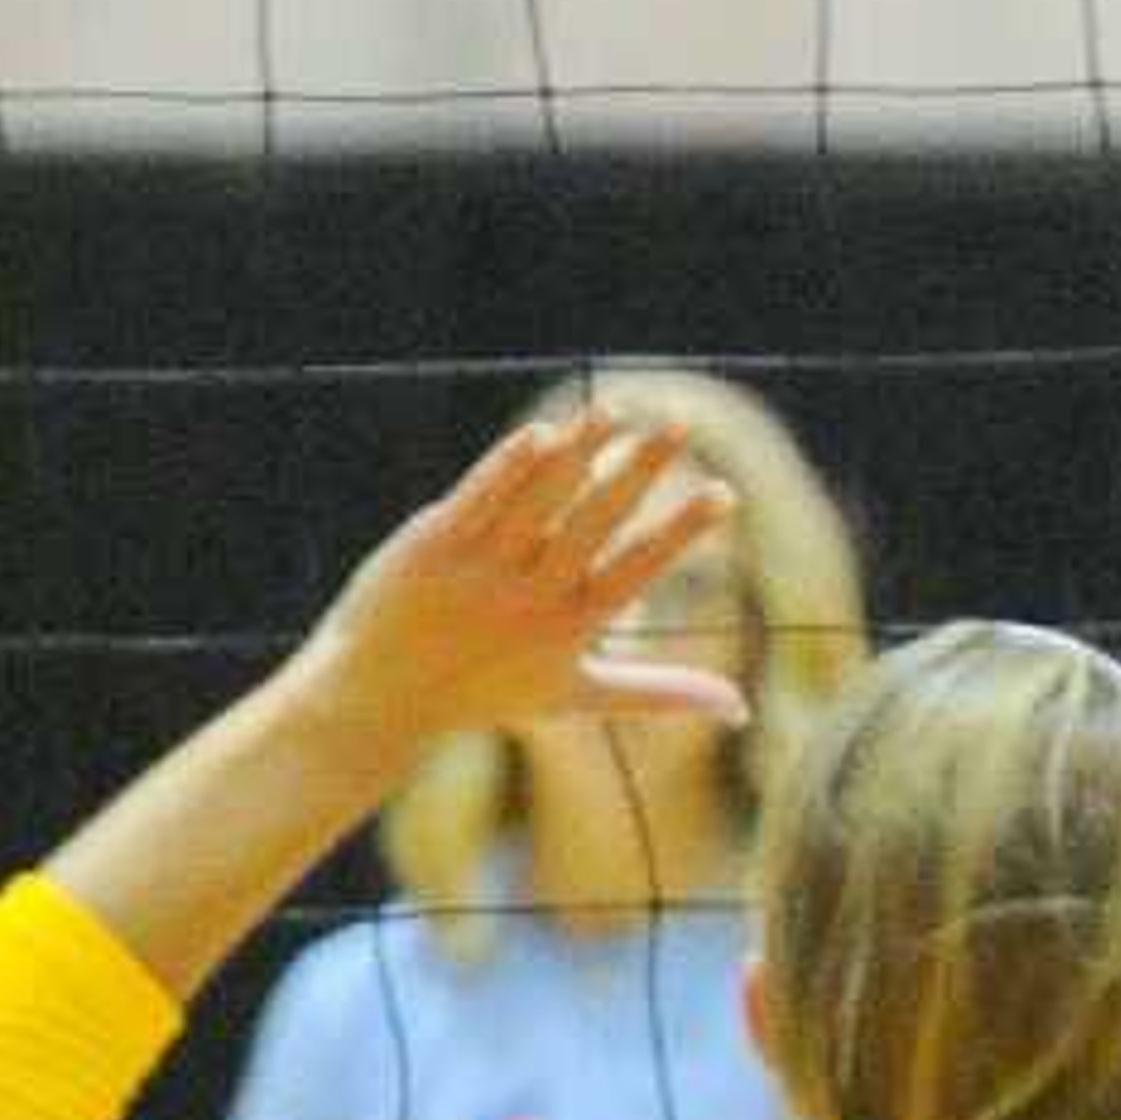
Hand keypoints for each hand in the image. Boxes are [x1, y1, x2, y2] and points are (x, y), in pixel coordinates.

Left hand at [299, 413, 745, 776]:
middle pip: (597, 519)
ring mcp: (480, 567)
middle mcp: (530, 596)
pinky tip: (544, 432)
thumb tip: (742, 708)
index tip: (726, 492)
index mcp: (570, 625)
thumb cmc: (486, 695)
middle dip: (642, 469)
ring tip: (617, 410)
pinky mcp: (433, 544)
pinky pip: (479, 496)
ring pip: (539, 496)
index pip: (639, 567)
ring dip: (580, 449)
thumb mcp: (578, 695)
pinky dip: (510, 465)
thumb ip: (660, 692)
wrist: (378, 697)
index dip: (685, 529)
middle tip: (680, 423)